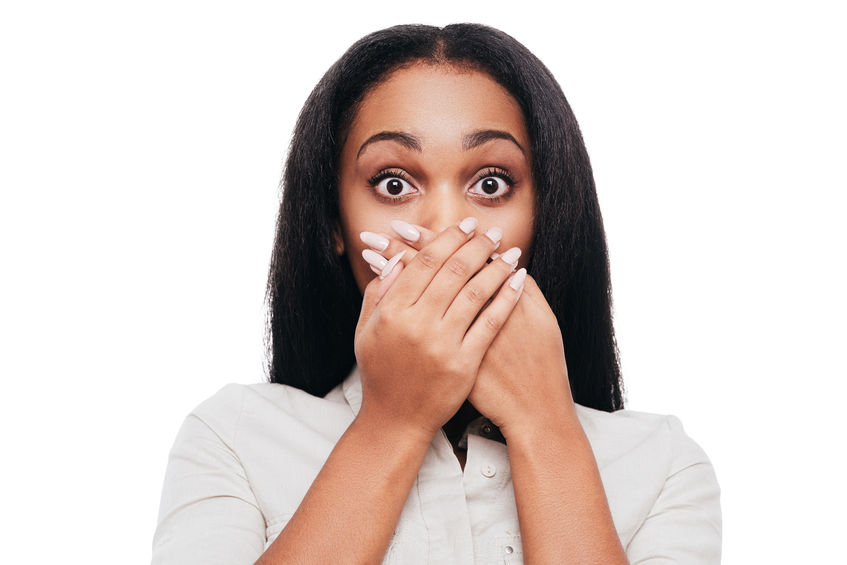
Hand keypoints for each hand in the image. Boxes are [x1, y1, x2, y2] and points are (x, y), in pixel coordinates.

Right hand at [353, 218, 523, 441]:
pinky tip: (518, 280)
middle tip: (490, 231)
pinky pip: (491, 322)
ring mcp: (442, 344)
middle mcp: (416, 324)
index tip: (464, 226)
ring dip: (496, 266)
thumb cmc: (380, 373)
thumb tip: (397, 259)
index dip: (447, 239)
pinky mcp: (464, 363)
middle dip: (476, 245)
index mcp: (392, 312)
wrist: (395, 420)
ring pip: (475, 291)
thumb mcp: (367, 331)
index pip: (424, 262)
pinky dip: (506, 297)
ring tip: (509, 251)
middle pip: (453, 271)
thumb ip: (379, 293)